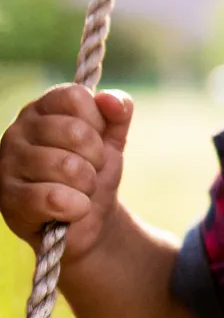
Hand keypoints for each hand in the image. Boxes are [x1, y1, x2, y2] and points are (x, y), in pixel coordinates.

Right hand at [0, 85, 133, 263]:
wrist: (89, 220)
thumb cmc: (94, 171)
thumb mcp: (112, 137)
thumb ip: (118, 110)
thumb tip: (111, 100)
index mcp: (41, 109)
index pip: (76, 97)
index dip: (98, 123)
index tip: (97, 140)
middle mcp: (18, 131)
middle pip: (76, 132)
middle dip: (97, 159)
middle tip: (90, 171)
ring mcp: (8, 164)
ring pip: (68, 167)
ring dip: (88, 185)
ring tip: (80, 190)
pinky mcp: (9, 199)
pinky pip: (53, 198)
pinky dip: (76, 208)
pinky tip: (73, 209)